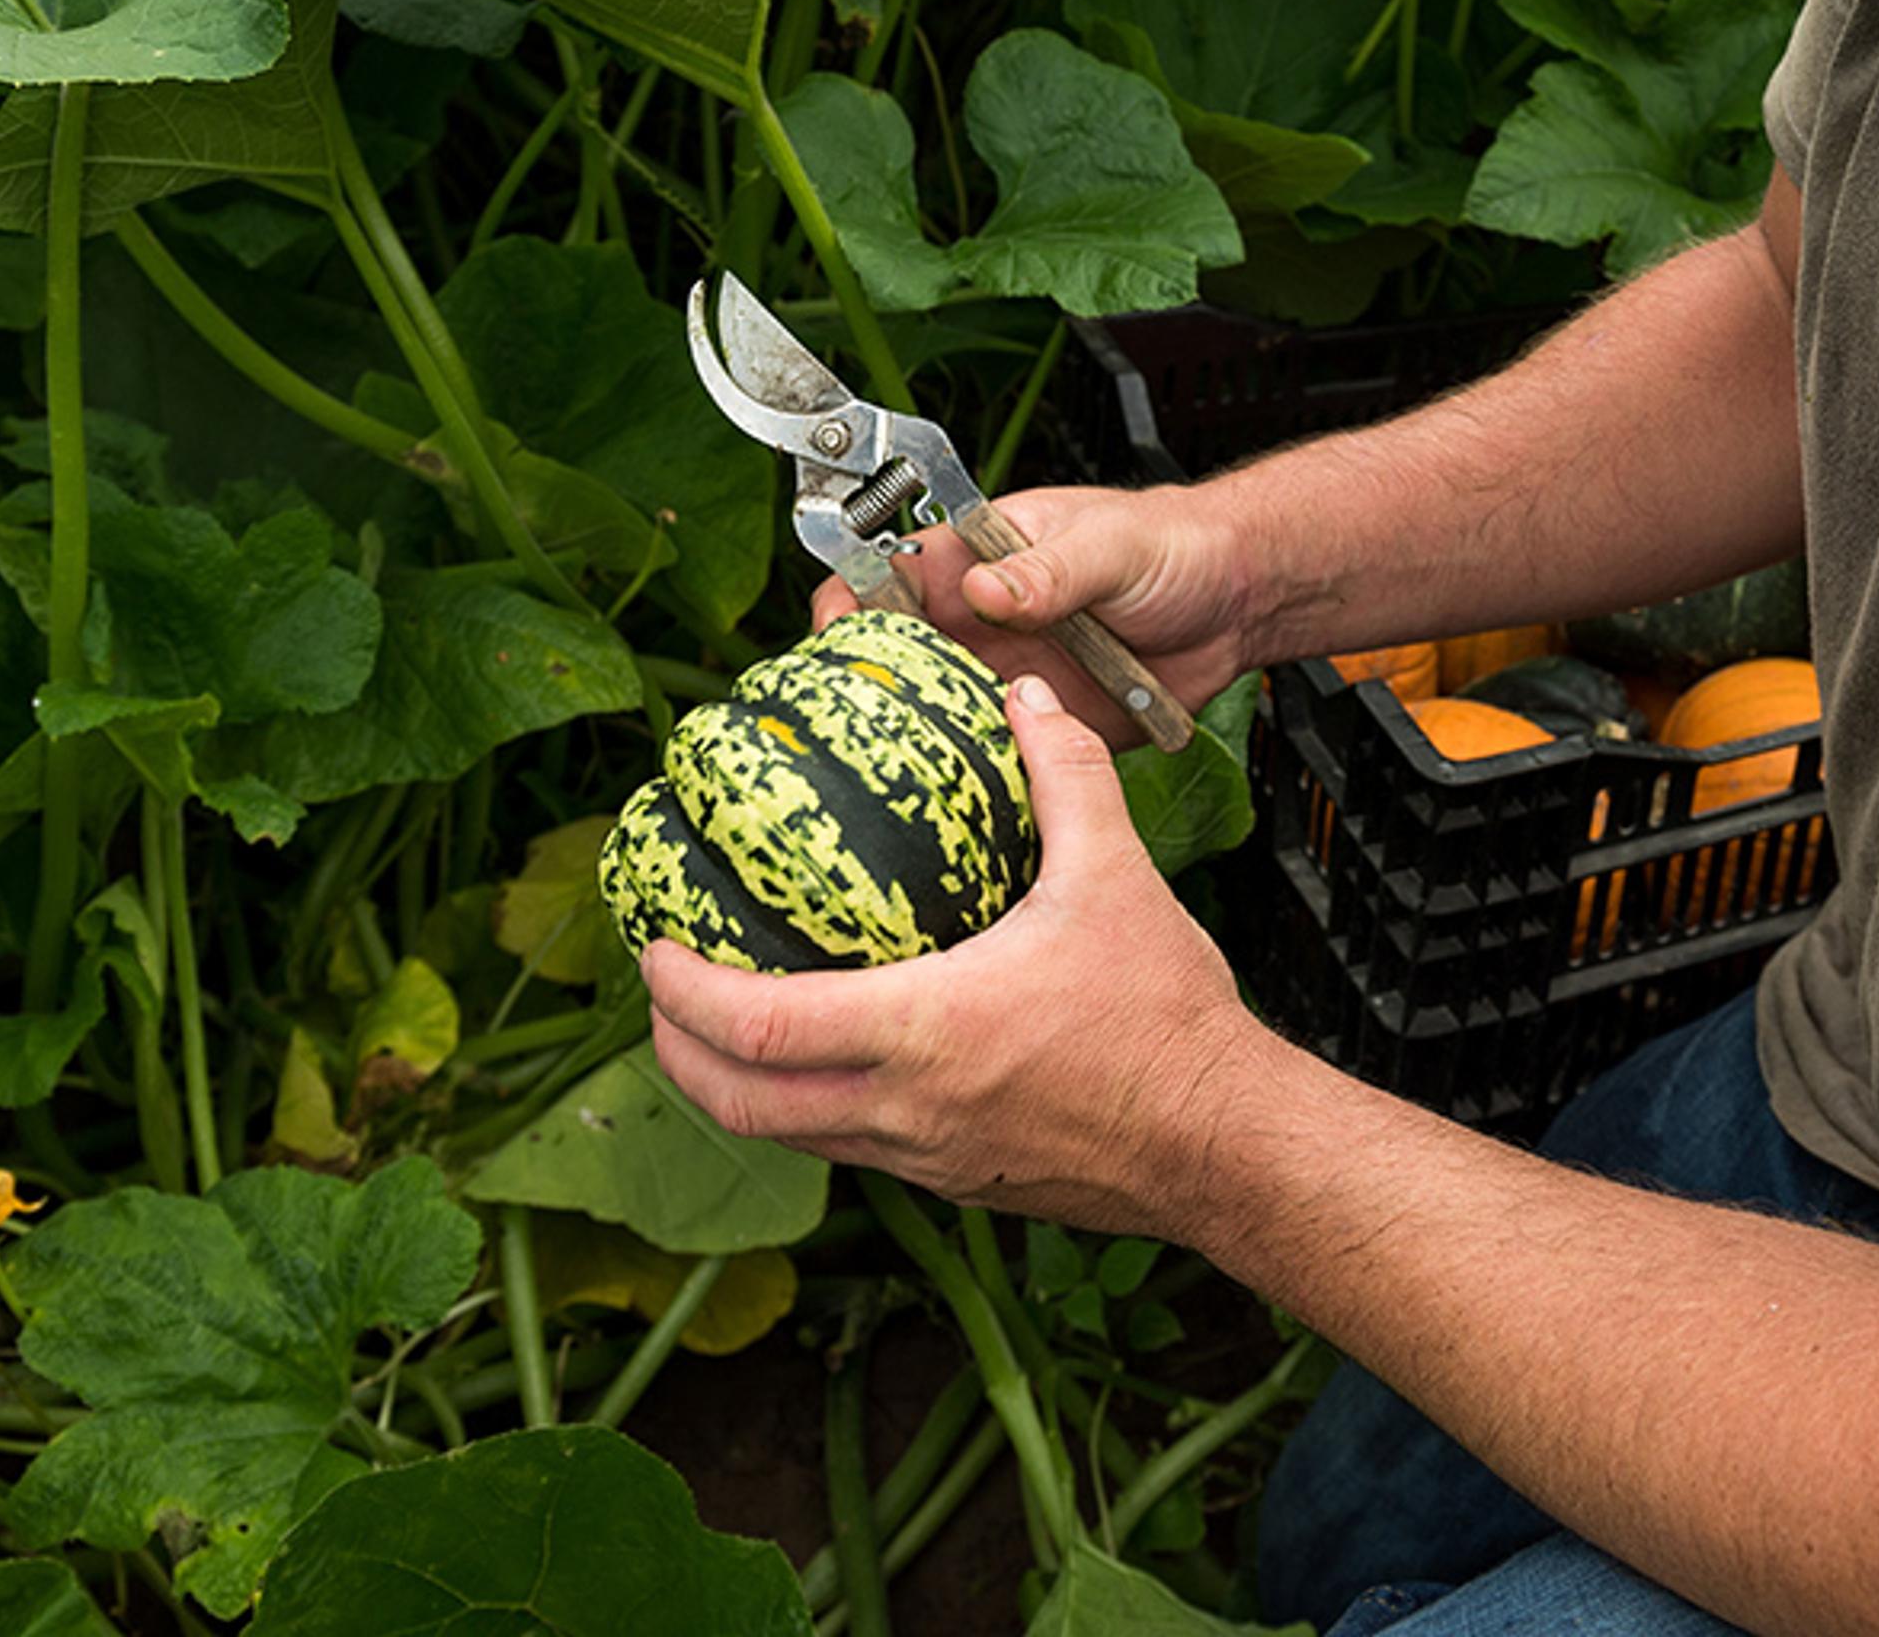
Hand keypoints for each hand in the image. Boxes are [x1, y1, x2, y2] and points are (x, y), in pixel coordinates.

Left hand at [638, 672, 1271, 1233]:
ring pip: (793, 1136)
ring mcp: (928, 1157)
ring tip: (724, 1029)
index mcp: (925, 1029)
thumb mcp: (1115, 875)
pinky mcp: (959, 1181)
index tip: (654, 948)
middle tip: (660, 997)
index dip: (682, 991)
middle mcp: (906, 1108)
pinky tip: (834, 1063)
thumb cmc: (1167, 1021)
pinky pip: (855, 1151)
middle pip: (742, 1103)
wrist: (1223, 1142)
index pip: (757, 1025)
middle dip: (677, 1054)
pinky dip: (814, 1110)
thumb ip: (1066, 775)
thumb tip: (1025, 698)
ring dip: (740, 1088)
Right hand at [817, 483, 1260, 746]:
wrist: (1236, 604)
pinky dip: (977, 777)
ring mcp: (1005, 679)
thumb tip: (987, 588)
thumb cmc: (1171, 546)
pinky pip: (991, 758)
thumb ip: (1049, 569)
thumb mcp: (1110, 547)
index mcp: (979, 558)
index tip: (838, 635)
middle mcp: (980, 622)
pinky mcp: (1039, 728)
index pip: (887, 575)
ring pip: (933, 716)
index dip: (850, 602)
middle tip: (857, 721)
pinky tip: (970, 795)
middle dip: (866, 688)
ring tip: (907, 768)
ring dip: (918, 742)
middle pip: (893, 658)